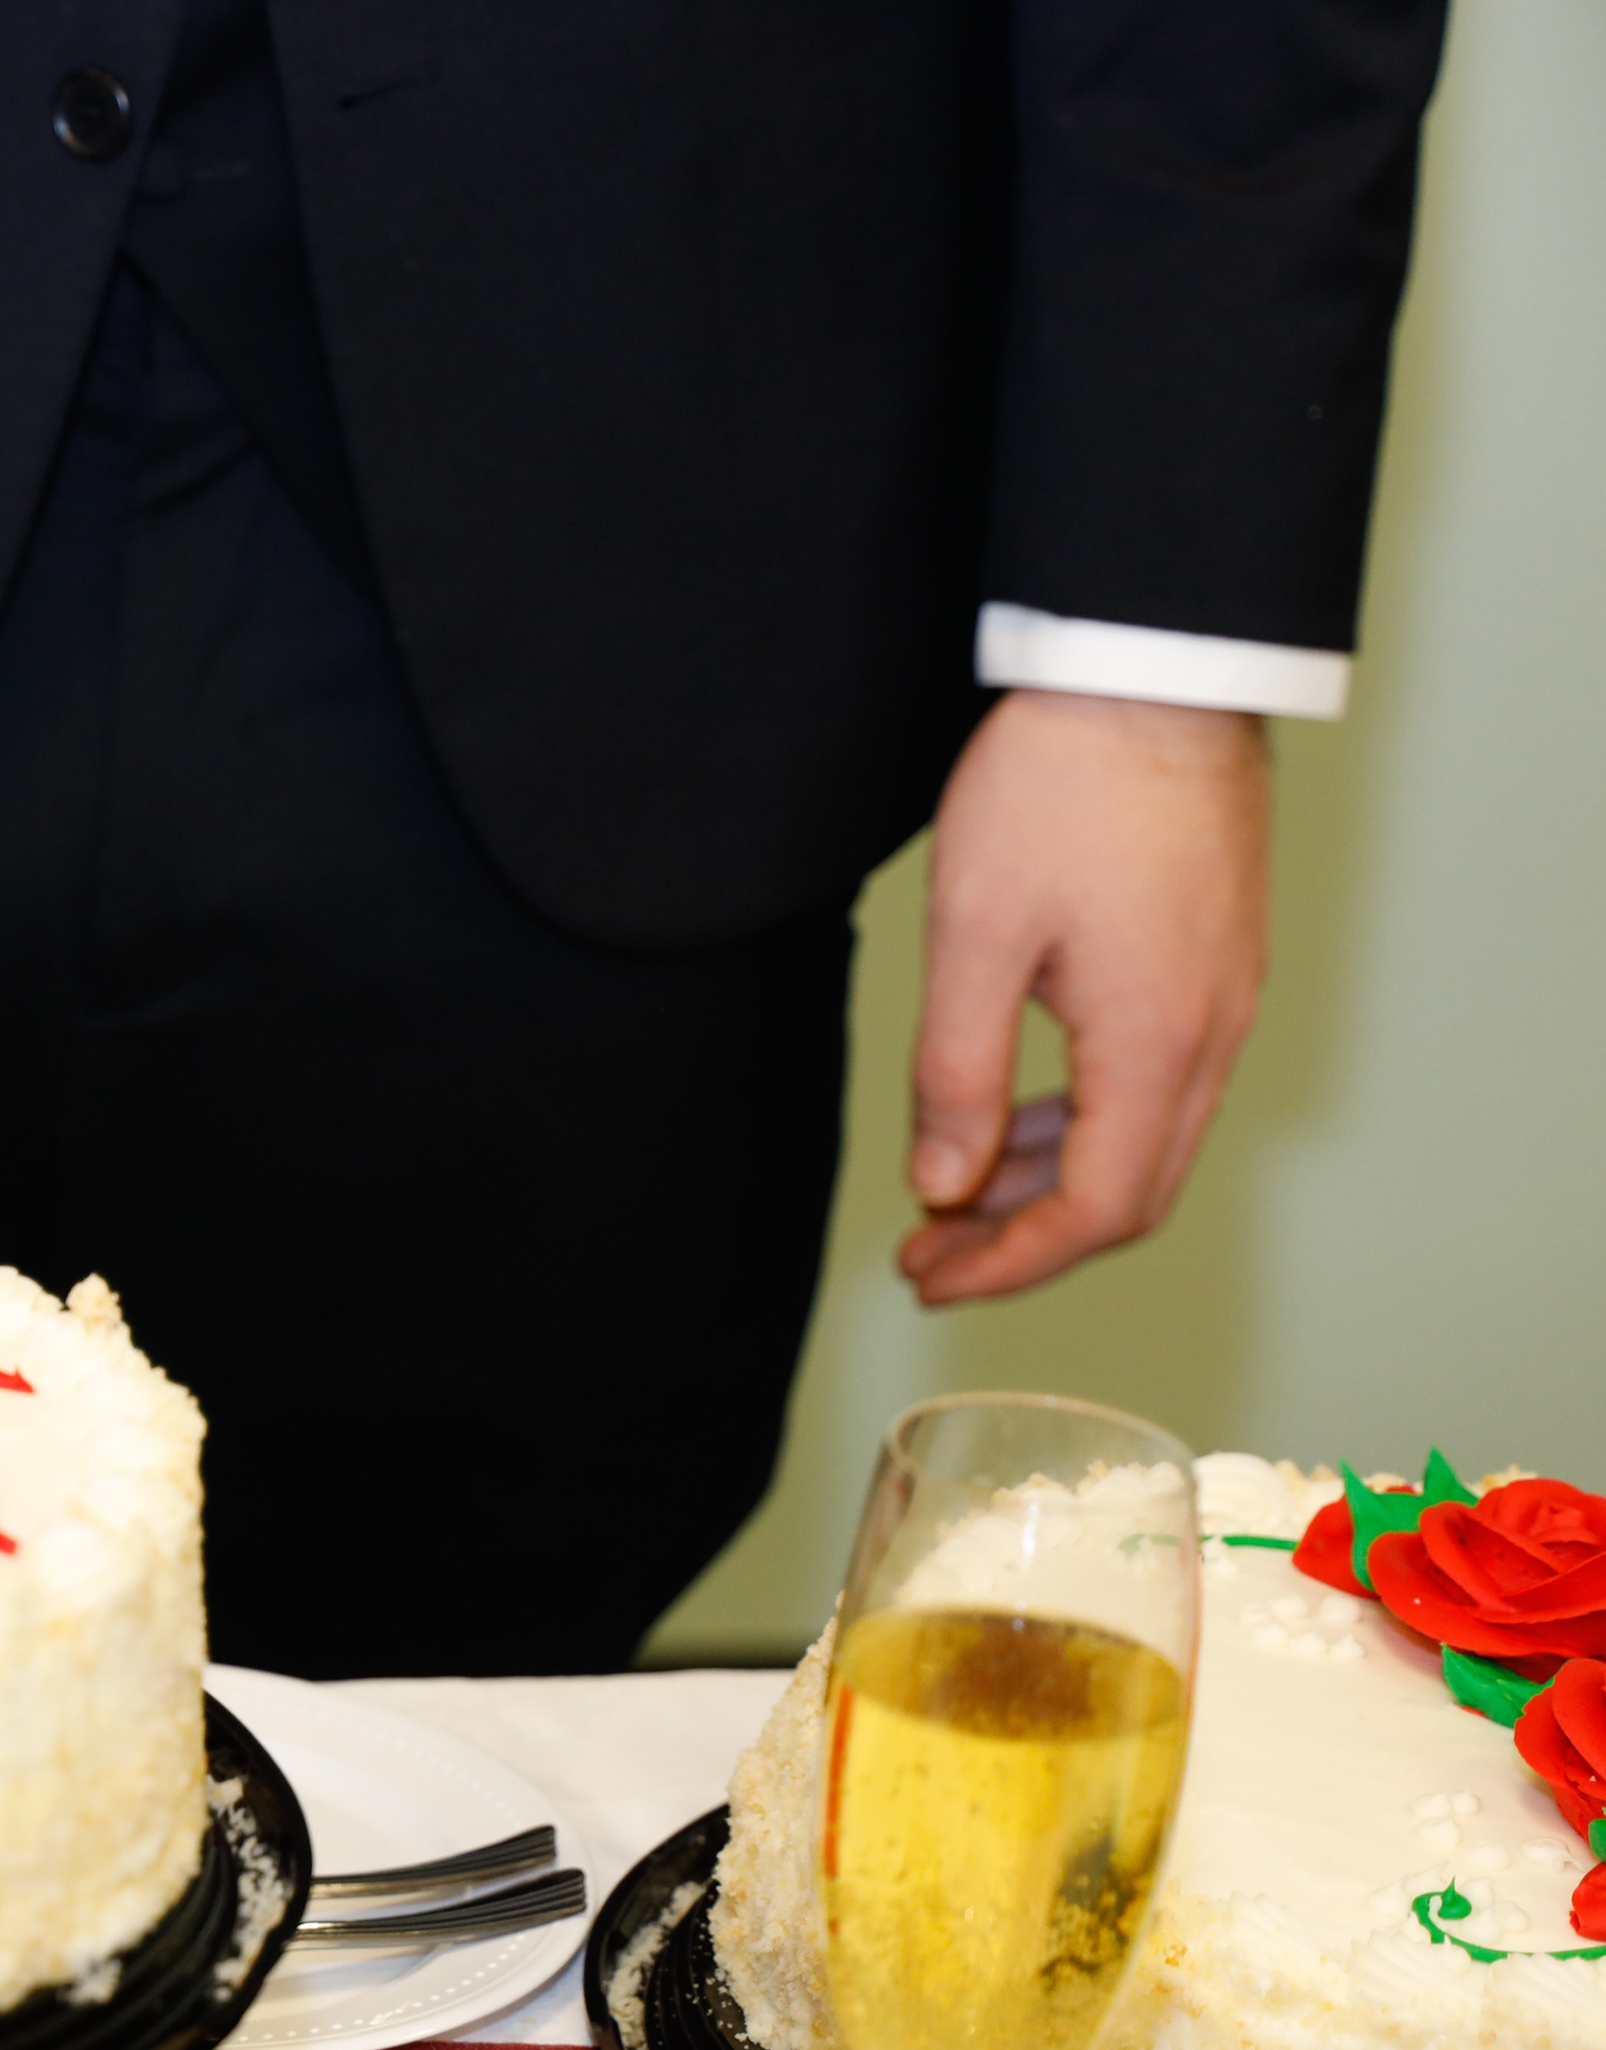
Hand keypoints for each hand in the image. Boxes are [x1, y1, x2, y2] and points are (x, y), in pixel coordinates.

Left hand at [897, 689, 1270, 1304]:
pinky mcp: (1214, 961)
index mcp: (1157, 1041)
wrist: (1149, 672)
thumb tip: (944, 1189)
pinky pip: (1156, 1080)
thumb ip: (959, 1075)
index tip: (930, 1277)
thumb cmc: (1057, 789)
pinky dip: (1082, 1120)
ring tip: (951, 1198)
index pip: (1100, 1210)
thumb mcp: (975, 937)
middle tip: (927, 1256)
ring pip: (1144, 1137)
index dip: (1012, 1264)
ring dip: (1049, 1180)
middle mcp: (1212, 1034)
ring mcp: (1224, 997)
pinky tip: (1012, 1117)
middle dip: (1026, 1239)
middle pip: (1132, 1191)